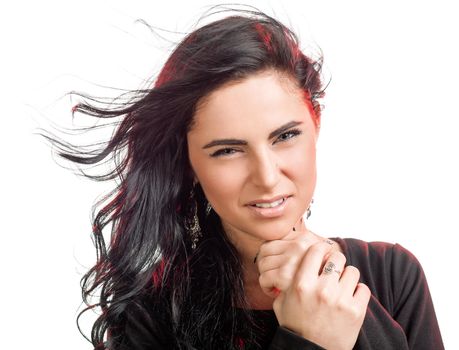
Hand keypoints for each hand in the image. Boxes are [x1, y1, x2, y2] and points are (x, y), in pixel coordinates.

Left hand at [256, 225, 325, 297]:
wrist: (332, 293)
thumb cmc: (321, 275)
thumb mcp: (314, 253)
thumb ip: (298, 244)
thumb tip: (273, 238)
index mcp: (304, 237)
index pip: (272, 240)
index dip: (269, 254)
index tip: (275, 264)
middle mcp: (299, 245)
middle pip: (264, 250)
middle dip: (265, 265)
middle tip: (272, 275)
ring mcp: (292, 259)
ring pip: (262, 264)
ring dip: (266, 276)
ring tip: (274, 283)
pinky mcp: (285, 275)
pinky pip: (264, 278)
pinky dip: (266, 287)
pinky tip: (275, 291)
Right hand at [256, 228, 370, 348]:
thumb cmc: (296, 327)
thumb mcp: (282, 302)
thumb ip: (287, 281)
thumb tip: (295, 262)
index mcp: (301, 284)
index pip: (316, 251)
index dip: (321, 249)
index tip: (323, 253)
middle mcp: (322, 289)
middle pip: (337, 257)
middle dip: (336, 261)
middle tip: (333, 270)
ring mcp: (340, 300)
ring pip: (352, 271)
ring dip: (347, 277)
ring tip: (341, 286)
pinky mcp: (356, 311)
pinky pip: (363, 289)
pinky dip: (358, 292)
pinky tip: (350, 298)